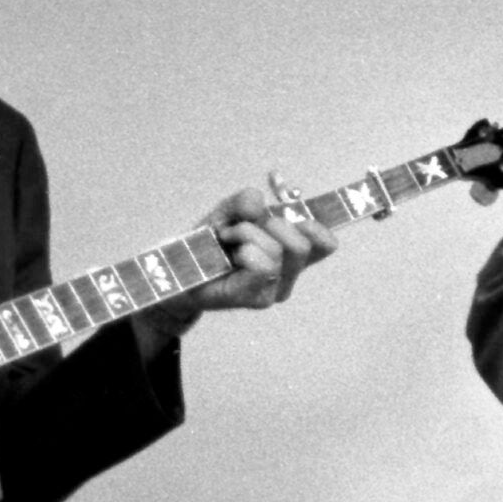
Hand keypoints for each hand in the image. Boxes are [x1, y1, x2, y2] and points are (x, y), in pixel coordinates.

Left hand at [188, 180, 339, 316]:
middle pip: (302, 245)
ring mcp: (274, 290)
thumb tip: (258, 204)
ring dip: (246, 235)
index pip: (325, 244)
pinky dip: (244, 251)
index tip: (299, 219)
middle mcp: (288, 275)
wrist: (177, 273)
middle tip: (242, 228)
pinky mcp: (256, 299)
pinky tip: (228, 256)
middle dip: (270, 225)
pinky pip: (263, 267)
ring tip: (226, 240)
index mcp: (290, 253)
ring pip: (277, 252)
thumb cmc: (207, 244)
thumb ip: (244, 202)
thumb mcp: (227, 213)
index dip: (319, 229)